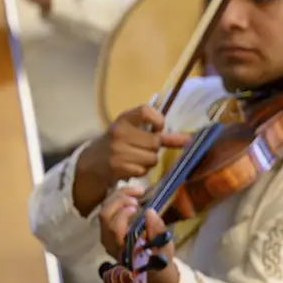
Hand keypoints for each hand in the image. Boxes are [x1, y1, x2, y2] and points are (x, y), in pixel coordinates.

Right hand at [72, 105, 191, 215]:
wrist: (92, 161)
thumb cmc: (120, 143)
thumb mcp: (135, 132)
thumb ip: (160, 134)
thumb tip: (189, 139)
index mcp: (124, 119)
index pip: (146, 111)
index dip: (157, 120)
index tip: (157, 128)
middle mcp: (119, 132)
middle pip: (155, 142)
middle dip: (154, 148)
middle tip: (144, 148)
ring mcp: (117, 150)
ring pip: (151, 158)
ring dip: (149, 161)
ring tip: (137, 158)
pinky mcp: (117, 166)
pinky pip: (143, 171)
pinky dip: (141, 171)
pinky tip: (131, 167)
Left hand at [98, 188, 179, 282]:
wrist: (153, 271)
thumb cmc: (160, 260)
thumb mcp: (165, 248)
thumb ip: (158, 230)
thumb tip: (150, 211)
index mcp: (122, 249)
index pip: (114, 228)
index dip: (123, 214)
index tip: (138, 206)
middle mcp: (110, 243)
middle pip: (104, 216)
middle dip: (119, 200)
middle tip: (138, 194)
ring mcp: (107, 236)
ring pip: (104, 211)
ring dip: (119, 197)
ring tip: (137, 192)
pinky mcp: (109, 230)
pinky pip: (108, 211)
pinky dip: (118, 200)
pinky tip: (132, 196)